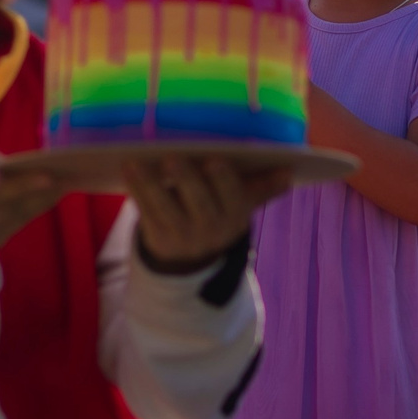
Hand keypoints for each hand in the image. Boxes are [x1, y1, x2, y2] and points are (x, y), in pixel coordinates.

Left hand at [123, 154, 290, 273]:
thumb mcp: (241, 204)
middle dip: (186, 181)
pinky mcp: (157, 238)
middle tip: (173, 159)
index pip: (234, 196)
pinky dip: (136, 189)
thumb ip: (261, 186)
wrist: (192, 259)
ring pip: (166, 207)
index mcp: (236, 216)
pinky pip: (145, 210)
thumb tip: (289, 172)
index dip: (223, 181)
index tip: (214, 161)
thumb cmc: (218, 213)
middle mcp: (211, 229)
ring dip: (150, 183)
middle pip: (199, 202)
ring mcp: (183, 236)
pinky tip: (128, 169)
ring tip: (138, 161)